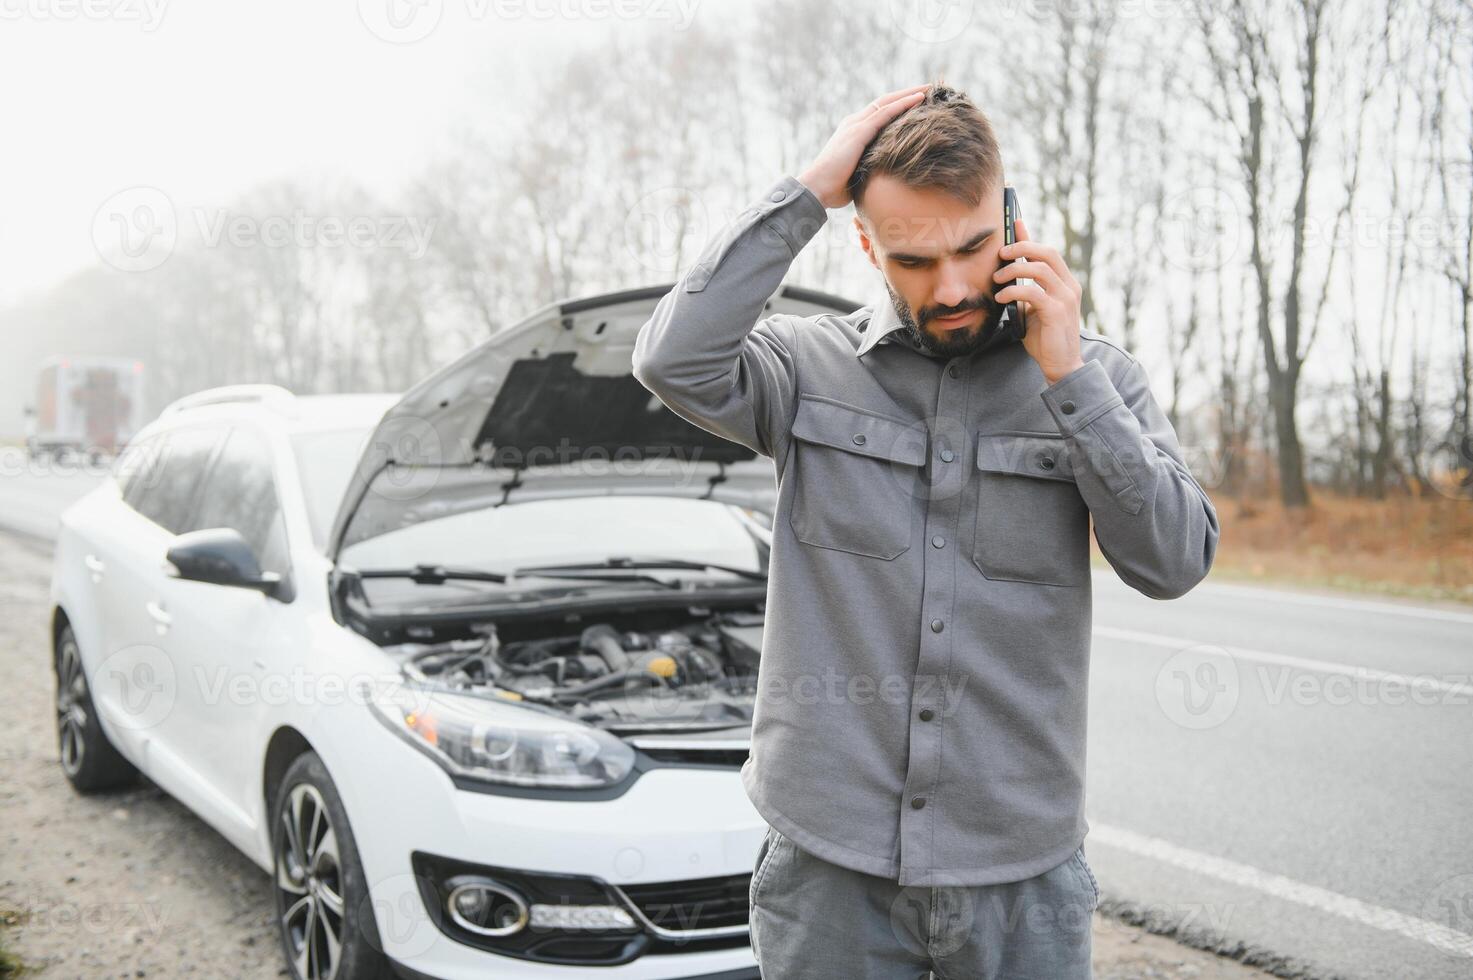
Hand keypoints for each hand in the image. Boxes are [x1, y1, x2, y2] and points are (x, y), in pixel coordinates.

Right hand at [797, 85, 929, 209]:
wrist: (816, 188)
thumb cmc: (834, 188)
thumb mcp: (857, 174)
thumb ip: (869, 169)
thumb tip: (884, 179)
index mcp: (853, 132)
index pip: (879, 112)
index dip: (898, 106)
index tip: (917, 103)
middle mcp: (854, 123)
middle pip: (885, 101)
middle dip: (907, 94)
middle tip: (929, 89)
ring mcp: (856, 125)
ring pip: (888, 102)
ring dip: (910, 94)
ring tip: (930, 89)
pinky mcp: (859, 131)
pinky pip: (886, 112)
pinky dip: (904, 103)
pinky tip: (920, 99)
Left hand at [994, 216, 1084, 384]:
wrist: (1061, 366)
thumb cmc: (1045, 337)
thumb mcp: (1033, 308)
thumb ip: (1026, 290)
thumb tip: (1008, 273)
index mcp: (1065, 283)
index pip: (1047, 252)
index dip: (1030, 236)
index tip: (1013, 221)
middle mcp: (1069, 286)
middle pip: (1046, 253)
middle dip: (1021, 248)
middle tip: (1001, 255)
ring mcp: (1066, 298)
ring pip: (1039, 269)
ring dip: (1013, 271)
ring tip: (997, 279)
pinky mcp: (1057, 312)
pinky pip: (1033, 292)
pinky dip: (1013, 291)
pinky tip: (1001, 298)